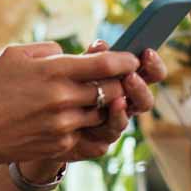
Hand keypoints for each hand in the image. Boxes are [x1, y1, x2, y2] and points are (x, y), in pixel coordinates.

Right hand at [0, 42, 139, 170]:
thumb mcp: (14, 55)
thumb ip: (49, 49)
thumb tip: (75, 55)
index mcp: (53, 72)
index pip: (106, 64)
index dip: (126, 60)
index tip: (132, 59)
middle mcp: (63, 99)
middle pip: (113, 89)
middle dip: (120, 82)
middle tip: (116, 77)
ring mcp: (64, 126)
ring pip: (105, 113)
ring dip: (105, 105)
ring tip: (92, 97)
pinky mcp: (62, 146)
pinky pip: (91, 134)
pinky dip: (89, 124)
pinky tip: (78, 118)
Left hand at [68, 40, 167, 159]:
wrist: (38, 120)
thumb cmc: (58, 87)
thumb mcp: (72, 69)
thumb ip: (89, 59)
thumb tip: (100, 45)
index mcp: (121, 84)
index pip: (147, 75)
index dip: (152, 65)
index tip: (147, 52)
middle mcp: (120, 107)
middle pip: (143, 101)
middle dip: (140, 89)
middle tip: (130, 77)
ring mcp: (108, 127)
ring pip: (124, 123)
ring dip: (122, 111)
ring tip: (117, 100)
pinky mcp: (93, 145)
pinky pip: (104, 142)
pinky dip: (105, 128)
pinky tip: (99, 121)